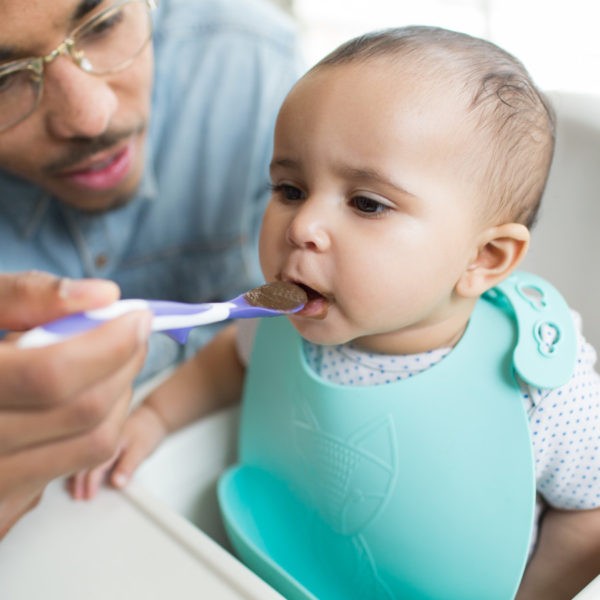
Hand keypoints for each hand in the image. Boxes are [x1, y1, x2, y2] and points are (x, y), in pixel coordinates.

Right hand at [0, 271, 151, 538]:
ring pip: (94, 444)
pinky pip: (76, 466)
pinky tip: (71, 401)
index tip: (136, 317)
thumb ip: (24, 296)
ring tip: (105, 365)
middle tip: (131, 336)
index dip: (108, 343)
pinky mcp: (0, 510)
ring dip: (118, 395)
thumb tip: (101, 295)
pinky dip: (93, 426)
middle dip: (125, 364)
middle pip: (85, 412)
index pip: (52, 375)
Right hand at [68, 403, 168, 499]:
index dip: (89, 482)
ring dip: (75, 472)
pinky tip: (76, 472)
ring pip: (80, 454)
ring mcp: (96, 434)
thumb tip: (116, 483)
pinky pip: (84, 449)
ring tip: (73, 489)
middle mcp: (99, 435)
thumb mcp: (141, 451)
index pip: (93, 464)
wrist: (153, 416)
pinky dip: (79, 463)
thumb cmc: (147, 432)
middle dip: (76, 480)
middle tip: (77, 496)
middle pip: (82, 459)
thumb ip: (128, 467)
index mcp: (109, 439)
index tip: (87, 496)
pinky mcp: (97, 436)